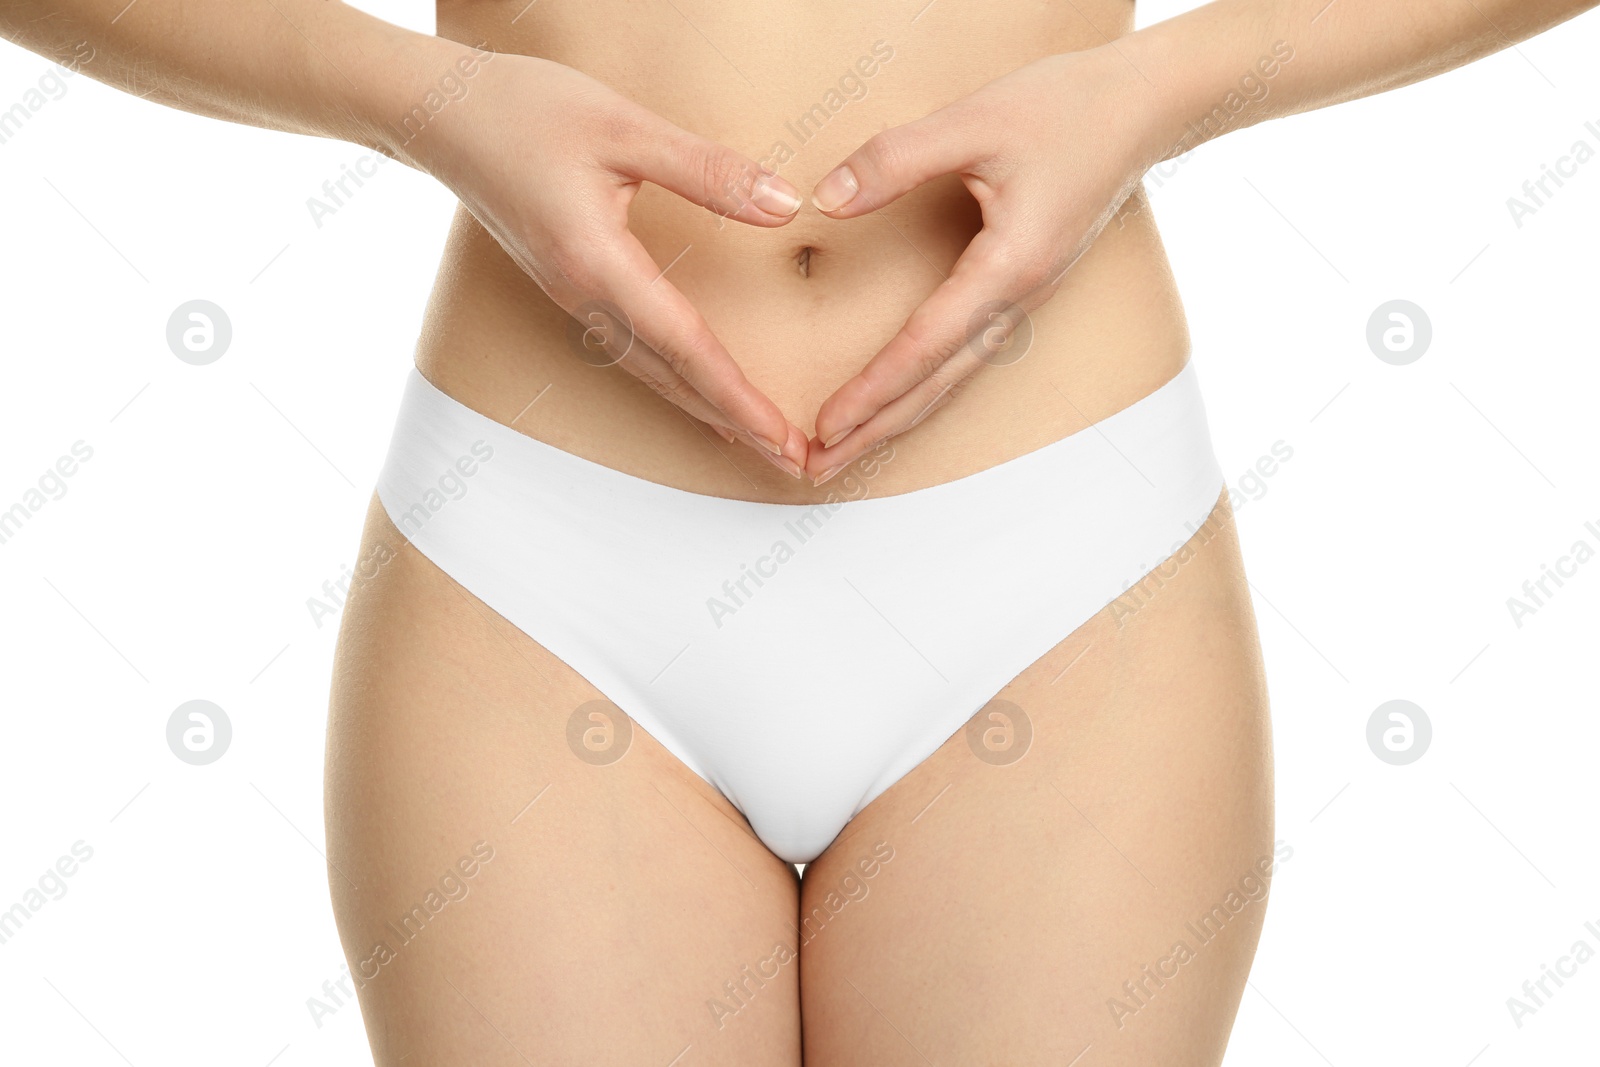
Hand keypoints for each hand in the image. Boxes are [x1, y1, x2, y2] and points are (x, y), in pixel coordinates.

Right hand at [396, 50, 810, 473]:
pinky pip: (632, 353)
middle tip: (793, 461)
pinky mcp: (572, 289)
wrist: (440, 115)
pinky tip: (699, 393)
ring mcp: (574, 300)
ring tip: (759, 439)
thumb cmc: (525, 110)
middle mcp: (585, 298)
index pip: (685, 346)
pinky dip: (676, 382)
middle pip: (672, 377)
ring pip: (651, 372)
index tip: (781, 438)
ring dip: (708, 409)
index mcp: (599, 265)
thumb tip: (784, 206)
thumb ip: (707, 171)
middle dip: (736, 422)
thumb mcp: (623, 128)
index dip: (738, 397)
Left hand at [803, 48, 1162, 483]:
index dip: (873, 389)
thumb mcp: (975, 121)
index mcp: (1008, 268)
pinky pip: (965, 355)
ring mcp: (1024, 300)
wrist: (1145, 108)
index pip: (926, 346)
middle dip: (875, 431)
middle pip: (936, 385)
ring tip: (846, 450)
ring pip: (952, 378)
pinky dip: (925, 385)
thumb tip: (825, 200)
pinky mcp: (1021, 289)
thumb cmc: (1069, 108)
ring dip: (896, 417)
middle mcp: (1019, 299)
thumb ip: (896, 159)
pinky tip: (900, 400)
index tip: (826, 426)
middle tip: (816, 469)